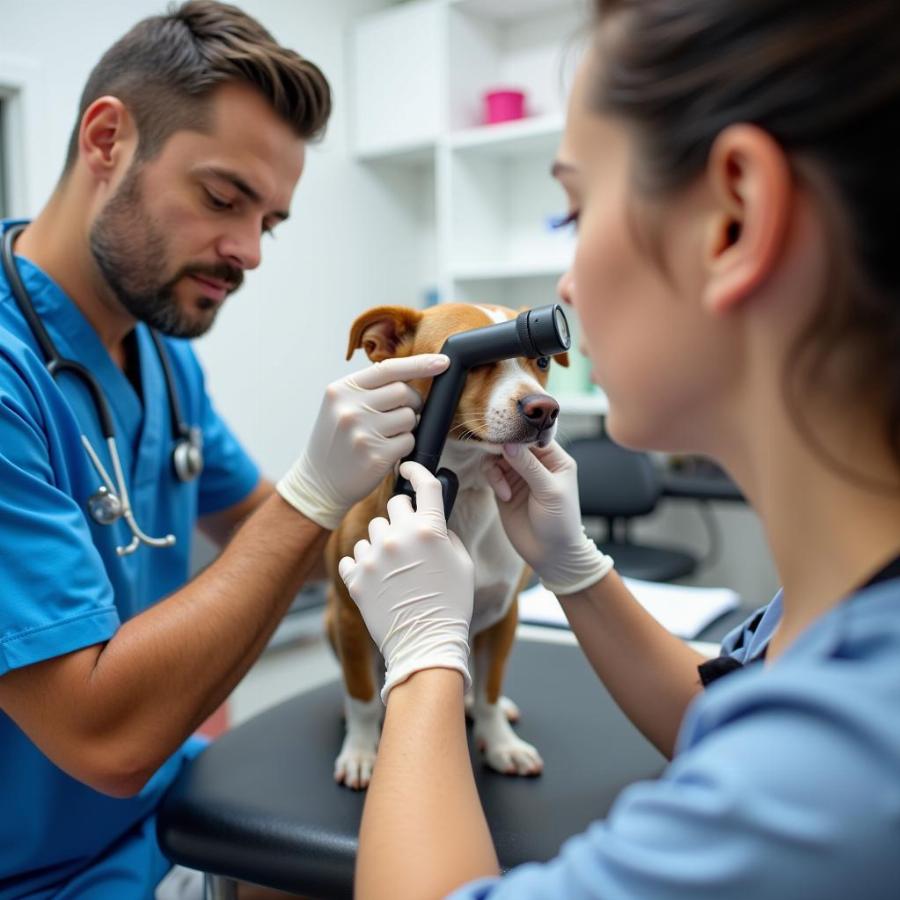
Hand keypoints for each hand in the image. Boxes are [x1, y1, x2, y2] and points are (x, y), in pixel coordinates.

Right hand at [277, 354, 448, 528]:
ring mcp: (362, 432)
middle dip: (412, 403)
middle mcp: (350, 408)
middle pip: (404, 392)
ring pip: (410, 417)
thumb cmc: (337, 441)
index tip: (443, 362)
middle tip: (399, 416)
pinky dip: (405, 446)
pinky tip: (386, 452)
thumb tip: (414, 374)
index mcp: (341, 390)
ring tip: (386, 436)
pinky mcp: (376, 455)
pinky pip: (409, 441)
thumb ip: (369, 389)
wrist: (318, 482)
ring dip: (408, 426)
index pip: (388, 368)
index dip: (420, 364)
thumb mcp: (340, 406)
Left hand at [338, 461, 473, 702]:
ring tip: (394, 567)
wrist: (425, 643)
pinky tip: (378, 579)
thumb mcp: (462, 563)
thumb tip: (432, 521)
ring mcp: (374, 557)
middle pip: (394, 504)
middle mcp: (399, 537)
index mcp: (429, 530)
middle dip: (402, 517)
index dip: (416, 470)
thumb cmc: (450, 604)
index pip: (423, 484)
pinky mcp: (356, 577)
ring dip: (381, 542)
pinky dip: (363, 565)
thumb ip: (445, 534)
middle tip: (410, 539)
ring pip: (372, 531)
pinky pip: (352, 557)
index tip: (408, 466)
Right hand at [483, 441, 612, 594]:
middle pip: (513, 443)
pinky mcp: (504, 488)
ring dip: (496, 468)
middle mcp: (537, 464)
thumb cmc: (560, 523)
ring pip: (498, 456)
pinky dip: (493, 479)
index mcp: (556, 460)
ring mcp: (519, 476)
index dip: (518, 433)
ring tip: (503, 488)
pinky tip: (503, 495)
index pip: (534, 436)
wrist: (551, 555)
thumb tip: (508, 443)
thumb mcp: (549, 491)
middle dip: (502, 449)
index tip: (503, 434)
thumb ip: (528, 466)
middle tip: (496, 456)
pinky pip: (491, 472)